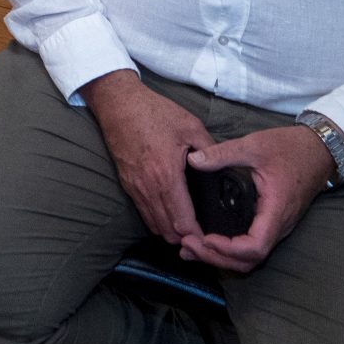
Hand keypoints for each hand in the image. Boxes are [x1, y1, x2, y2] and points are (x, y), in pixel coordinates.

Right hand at [82, 70, 210, 244]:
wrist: (118, 103)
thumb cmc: (154, 112)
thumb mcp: (190, 126)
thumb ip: (210, 150)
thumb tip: (225, 169)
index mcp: (167, 175)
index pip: (182, 220)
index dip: (197, 235)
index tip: (211, 239)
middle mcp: (148, 187)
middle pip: (167, 230)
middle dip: (186, 239)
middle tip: (203, 239)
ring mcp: (134, 187)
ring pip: (153, 225)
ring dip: (170, 232)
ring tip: (188, 232)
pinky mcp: (126, 183)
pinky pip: (142, 213)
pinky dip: (157, 221)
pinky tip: (169, 217)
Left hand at [178, 126, 333, 272]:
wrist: (318, 150)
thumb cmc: (291, 148)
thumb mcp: (253, 146)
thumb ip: (222, 153)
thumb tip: (193, 159)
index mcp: (276, 210)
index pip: (255, 247)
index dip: (228, 249)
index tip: (205, 238)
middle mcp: (279, 225)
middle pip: (250, 260)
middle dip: (218, 258)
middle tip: (188, 245)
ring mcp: (278, 227)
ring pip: (252, 257)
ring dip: (223, 257)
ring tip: (194, 247)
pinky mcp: (274, 223)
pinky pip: (254, 246)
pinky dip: (231, 250)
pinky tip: (211, 241)